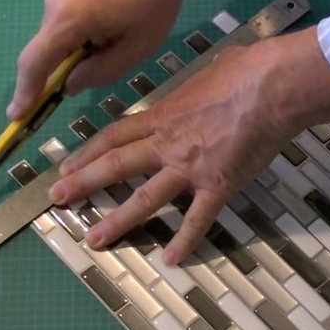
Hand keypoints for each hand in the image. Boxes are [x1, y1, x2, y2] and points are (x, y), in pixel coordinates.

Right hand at [7, 0, 192, 119]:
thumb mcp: (136, 47)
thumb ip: (101, 72)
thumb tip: (69, 86)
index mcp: (68, 20)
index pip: (35, 63)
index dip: (25, 92)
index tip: (17, 115)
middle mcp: (54, 4)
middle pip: (48, 50)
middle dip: (67, 69)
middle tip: (105, 64)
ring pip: (59, 35)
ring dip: (80, 49)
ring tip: (121, 38)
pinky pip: (66, 20)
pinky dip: (82, 33)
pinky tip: (115, 25)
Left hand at [48, 27, 329, 264]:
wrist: (271, 87)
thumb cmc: (245, 71)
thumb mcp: (211, 70)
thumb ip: (201, 83)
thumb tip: (214, 73)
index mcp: (164, 116)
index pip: (116, 135)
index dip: (88, 152)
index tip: (68, 166)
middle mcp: (168, 144)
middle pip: (116, 164)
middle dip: (84, 183)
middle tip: (57, 199)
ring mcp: (190, 167)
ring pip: (145, 198)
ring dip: (118, 221)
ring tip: (94, 240)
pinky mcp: (217, 185)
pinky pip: (198, 218)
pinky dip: (185, 240)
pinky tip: (172, 260)